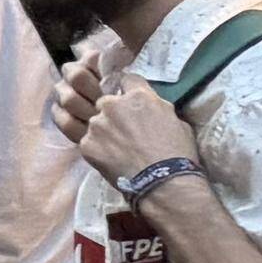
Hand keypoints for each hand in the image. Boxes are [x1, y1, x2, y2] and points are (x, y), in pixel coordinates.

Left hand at [54, 46, 187, 190]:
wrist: (164, 183)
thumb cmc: (178, 154)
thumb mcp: (175, 121)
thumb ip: (155, 107)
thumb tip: (147, 105)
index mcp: (138, 96)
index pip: (124, 79)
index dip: (126, 88)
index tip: (126, 97)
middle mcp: (112, 105)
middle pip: (102, 98)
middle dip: (108, 108)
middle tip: (116, 124)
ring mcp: (96, 124)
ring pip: (89, 118)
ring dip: (97, 127)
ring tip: (109, 142)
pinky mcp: (85, 143)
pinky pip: (83, 138)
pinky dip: (93, 146)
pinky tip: (104, 155)